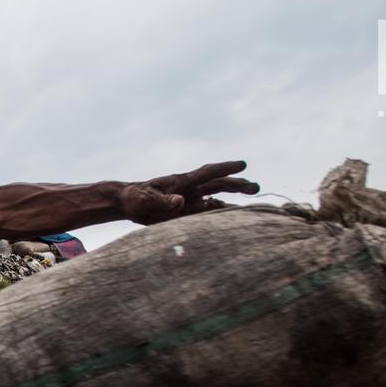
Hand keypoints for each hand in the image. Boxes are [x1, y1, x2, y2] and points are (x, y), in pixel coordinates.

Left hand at [120, 161, 259, 224]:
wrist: (128, 204)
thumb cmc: (135, 198)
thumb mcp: (145, 199)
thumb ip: (162, 201)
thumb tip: (181, 202)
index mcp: (182, 182)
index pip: (208, 173)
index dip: (225, 168)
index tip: (243, 165)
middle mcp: (191, 190)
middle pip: (219, 185)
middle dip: (238, 185)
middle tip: (256, 188)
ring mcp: (191, 201)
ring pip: (217, 200)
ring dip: (233, 202)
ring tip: (252, 206)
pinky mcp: (188, 213)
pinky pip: (208, 214)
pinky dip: (221, 216)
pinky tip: (234, 221)